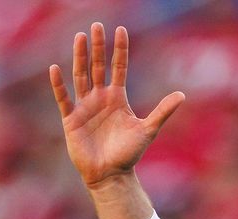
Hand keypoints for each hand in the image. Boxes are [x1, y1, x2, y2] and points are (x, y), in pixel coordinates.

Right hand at [49, 23, 183, 189]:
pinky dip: (59, 85)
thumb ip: (163, 111)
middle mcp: (100, 98)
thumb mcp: (148, 130)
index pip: (119, 68)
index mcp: (118, 98)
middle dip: (98, 47)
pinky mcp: (71, 119)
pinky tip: (55, 68)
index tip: (121, 30)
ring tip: (80, 37)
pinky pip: (63, 98)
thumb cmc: (129, 154)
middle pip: (98, 67)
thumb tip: (182, 94)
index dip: (119, 50)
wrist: (111, 174)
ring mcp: (84, 107)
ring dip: (80, 57)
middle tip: (97, 25)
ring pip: (81, 76)